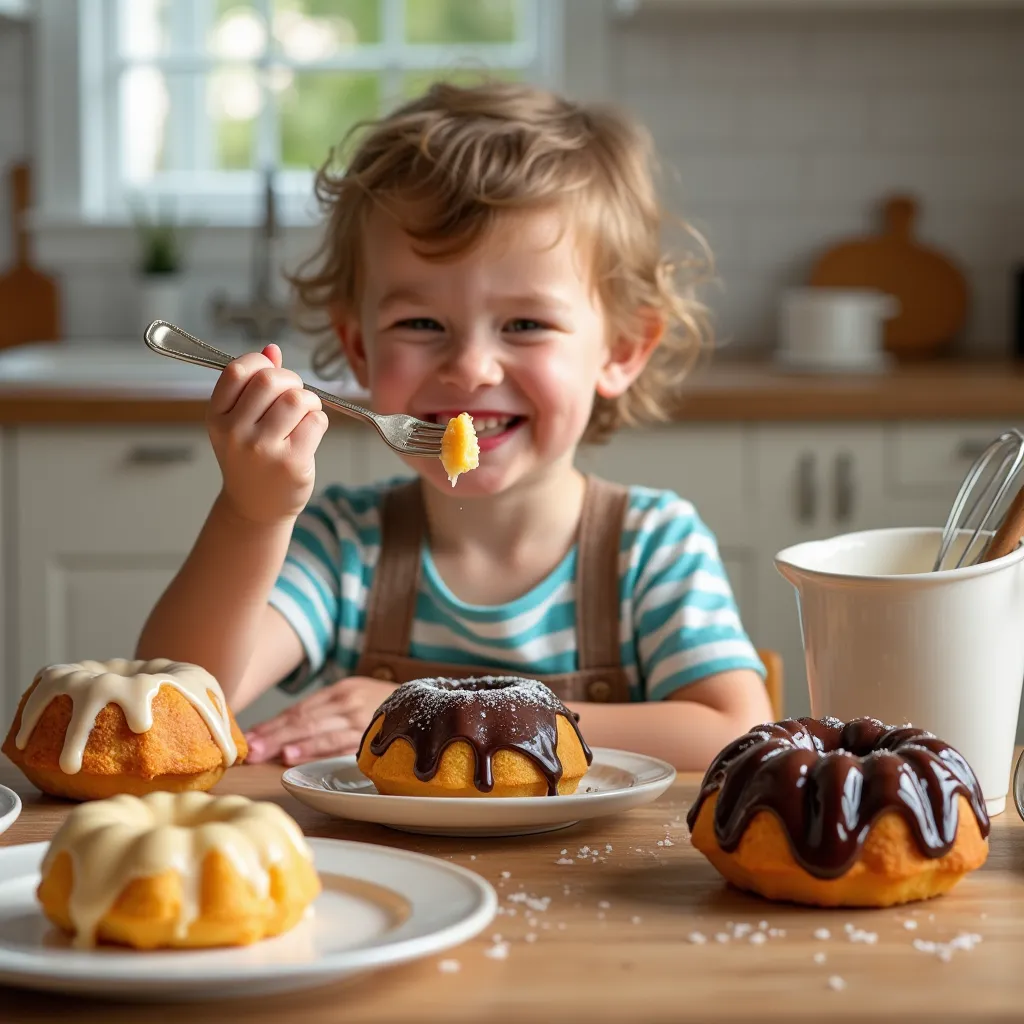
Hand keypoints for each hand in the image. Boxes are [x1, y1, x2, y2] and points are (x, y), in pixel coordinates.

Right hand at [208, 343, 327, 525]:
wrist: (256, 508)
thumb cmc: (251, 459)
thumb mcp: (239, 422)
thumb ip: (253, 384)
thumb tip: (272, 349)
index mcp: (217, 417)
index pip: (236, 370)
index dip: (260, 363)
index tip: (271, 373)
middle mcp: (235, 432)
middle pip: (271, 380)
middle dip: (291, 380)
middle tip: (295, 395)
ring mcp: (263, 449)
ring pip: (297, 399)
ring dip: (310, 400)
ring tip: (306, 412)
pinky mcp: (291, 463)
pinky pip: (316, 421)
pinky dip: (319, 420)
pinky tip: (310, 432)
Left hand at [243, 676, 398, 765]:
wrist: (426, 701)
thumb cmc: (381, 705)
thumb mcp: (353, 698)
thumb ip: (323, 713)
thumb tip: (283, 735)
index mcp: (340, 691)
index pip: (299, 709)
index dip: (273, 724)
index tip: (249, 737)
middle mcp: (347, 702)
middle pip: (302, 720)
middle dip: (273, 735)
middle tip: (248, 750)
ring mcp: (359, 719)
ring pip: (315, 731)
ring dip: (286, 743)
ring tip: (264, 753)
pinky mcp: (369, 736)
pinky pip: (335, 744)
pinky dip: (311, 750)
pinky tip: (293, 757)